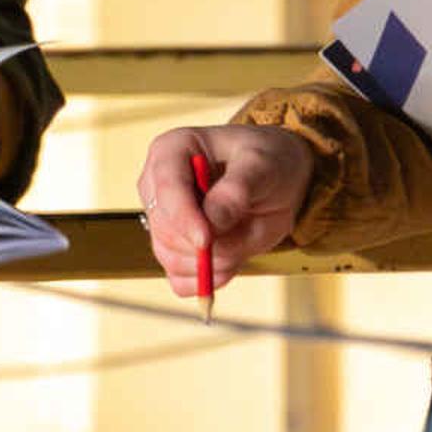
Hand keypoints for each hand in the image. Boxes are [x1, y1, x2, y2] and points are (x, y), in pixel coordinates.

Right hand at [139, 124, 312, 298]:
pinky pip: (180, 279)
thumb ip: (238, 190)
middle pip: (166, 231)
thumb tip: (213, 221)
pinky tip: (231, 261)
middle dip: (208, 245)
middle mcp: (157, 186)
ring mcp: (162, 220)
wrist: (274, 180)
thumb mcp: (263, 166)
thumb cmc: (266, 161)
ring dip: (214, 262)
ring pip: (172, 259)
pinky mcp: (172, 249)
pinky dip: (207, 280)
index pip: (166, 189)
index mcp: (172, 151)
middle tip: (246, 234)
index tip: (206, 241)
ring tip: (245, 238)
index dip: (184, 218)